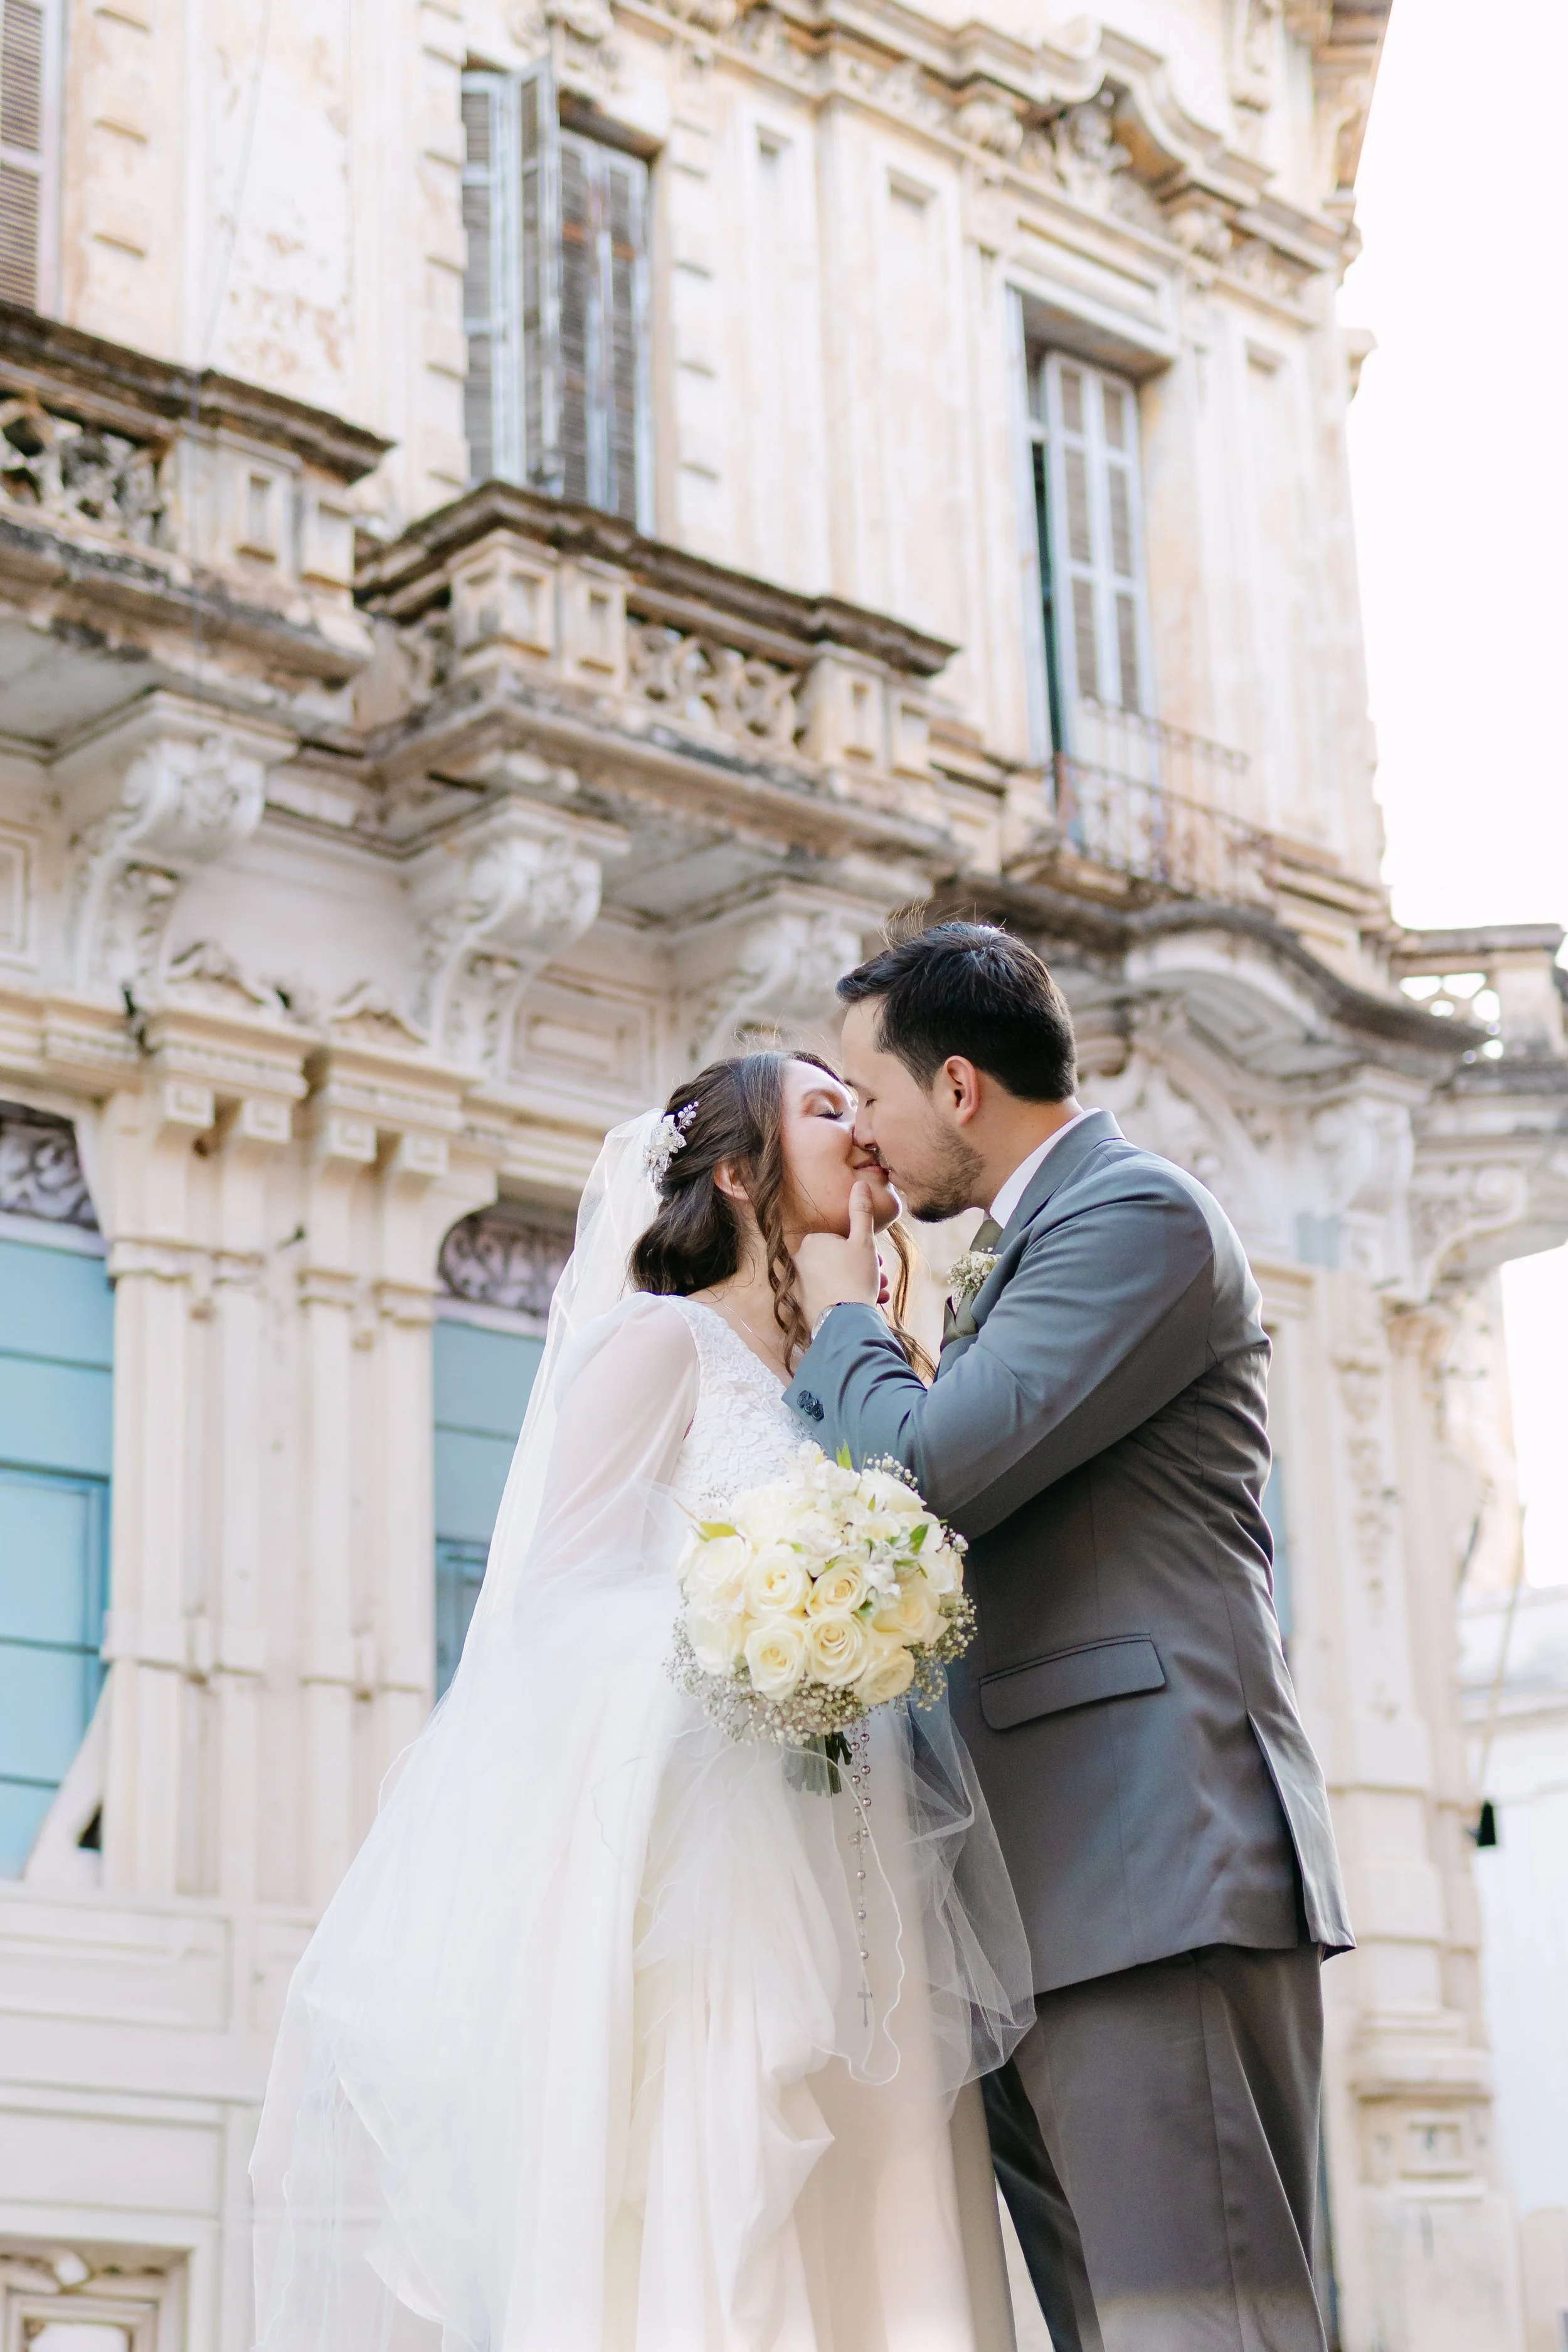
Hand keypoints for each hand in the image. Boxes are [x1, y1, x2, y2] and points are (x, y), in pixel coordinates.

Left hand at [794, 1181, 880, 1330]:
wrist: (846, 1322)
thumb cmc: (855, 1278)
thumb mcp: (863, 1241)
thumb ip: (861, 1212)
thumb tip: (860, 1184)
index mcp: (810, 1242)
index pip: (839, 1240)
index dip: (860, 1250)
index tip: (876, 1261)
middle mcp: (798, 1261)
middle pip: (837, 1259)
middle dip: (862, 1268)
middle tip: (879, 1278)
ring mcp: (797, 1284)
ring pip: (834, 1278)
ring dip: (858, 1283)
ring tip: (875, 1293)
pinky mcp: (801, 1305)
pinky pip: (826, 1295)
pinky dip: (844, 1298)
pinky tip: (861, 1305)